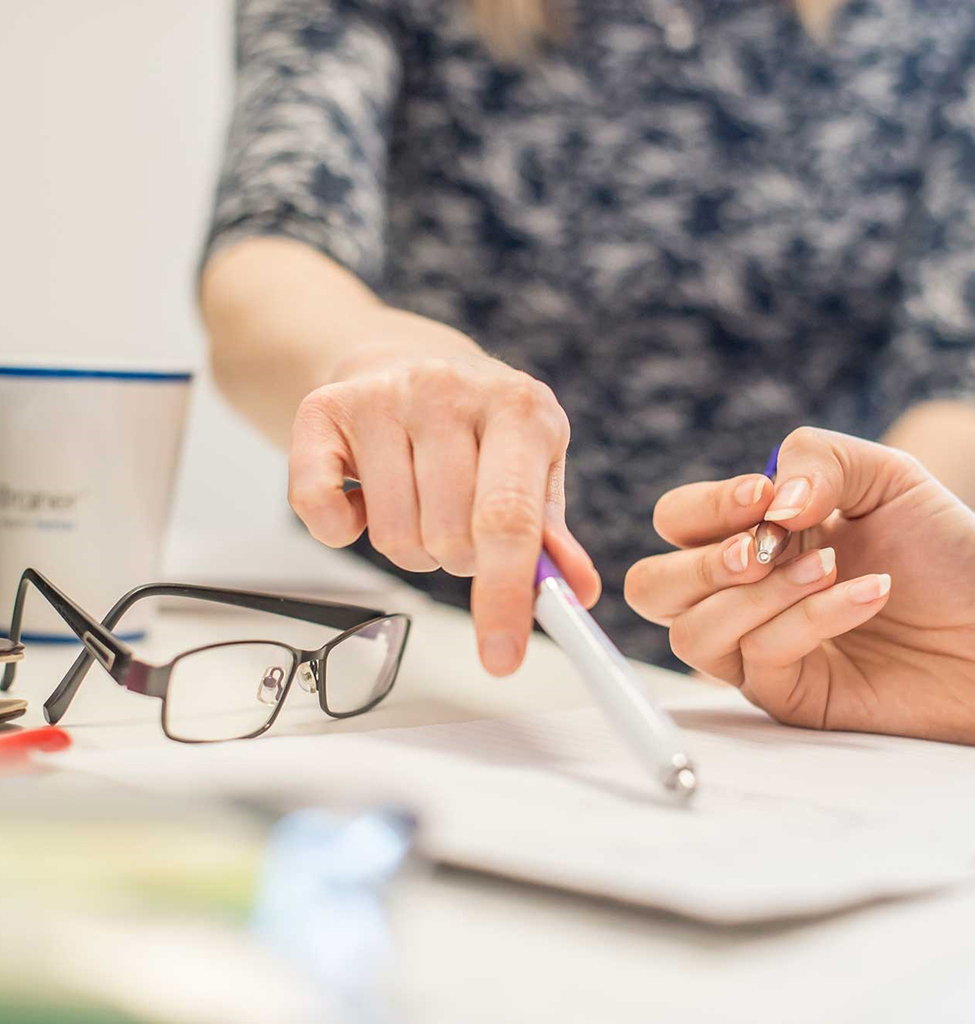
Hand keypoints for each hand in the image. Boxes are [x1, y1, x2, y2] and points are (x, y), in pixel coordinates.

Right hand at [288, 325, 599, 676]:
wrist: (406, 359)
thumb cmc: (479, 429)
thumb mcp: (532, 467)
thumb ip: (549, 533)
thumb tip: (577, 592)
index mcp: (518, 408)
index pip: (509, 519)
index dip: (505, 596)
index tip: (501, 658)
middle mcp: (449, 390)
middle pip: (449, 538)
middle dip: (457, 558)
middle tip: (457, 522)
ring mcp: (383, 395)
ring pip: (392, 537)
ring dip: (409, 546)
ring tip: (417, 502)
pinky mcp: (323, 407)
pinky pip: (319, 512)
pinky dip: (340, 530)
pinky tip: (363, 496)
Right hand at [624, 427, 974, 750]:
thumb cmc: (943, 555)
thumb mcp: (887, 476)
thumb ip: (819, 460)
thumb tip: (767, 507)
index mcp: (749, 535)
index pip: (676, 521)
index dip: (703, 508)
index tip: (759, 495)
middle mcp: (739, 592)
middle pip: (651, 587)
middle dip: (702, 564)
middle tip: (763, 549)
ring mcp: (754, 647)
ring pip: (690, 633)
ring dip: (757, 594)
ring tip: (826, 568)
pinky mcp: (783, 692)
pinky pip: (758, 658)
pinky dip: (810, 619)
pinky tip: (866, 596)